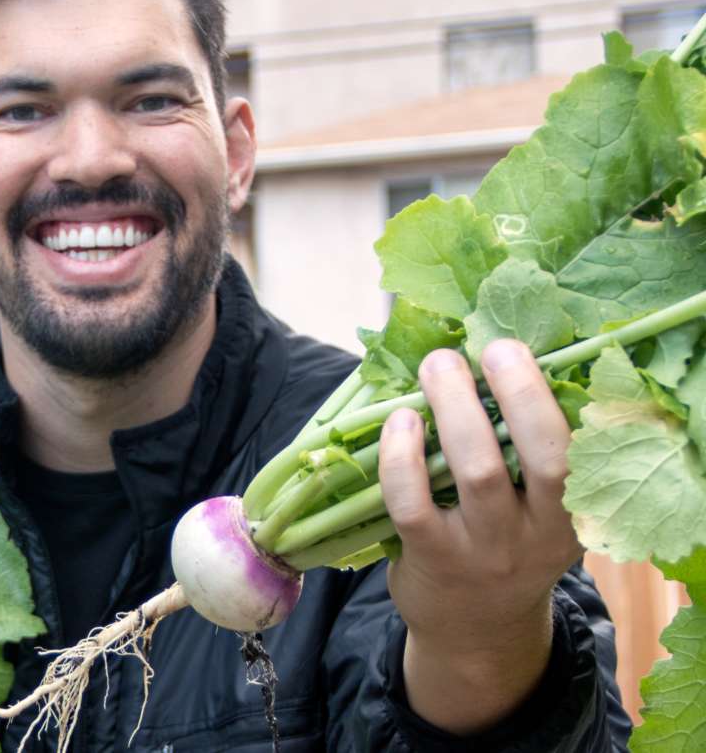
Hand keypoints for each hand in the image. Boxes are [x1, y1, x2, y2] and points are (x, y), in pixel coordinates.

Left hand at [377, 339, 583, 734]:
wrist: (476, 632)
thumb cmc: (503, 544)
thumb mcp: (537, 510)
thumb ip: (525, 452)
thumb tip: (484, 355)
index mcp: (576, 511)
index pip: (579, 448)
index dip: (547, 394)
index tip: (516, 347)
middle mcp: (540, 533)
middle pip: (543, 455)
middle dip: (517, 392)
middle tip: (485, 347)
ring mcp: (487, 548)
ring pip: (478, 471)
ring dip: (455, 409)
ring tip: (437, 366)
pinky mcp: (434, 559)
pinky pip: (414, 502)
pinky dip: (402, 456)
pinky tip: (399, 421)